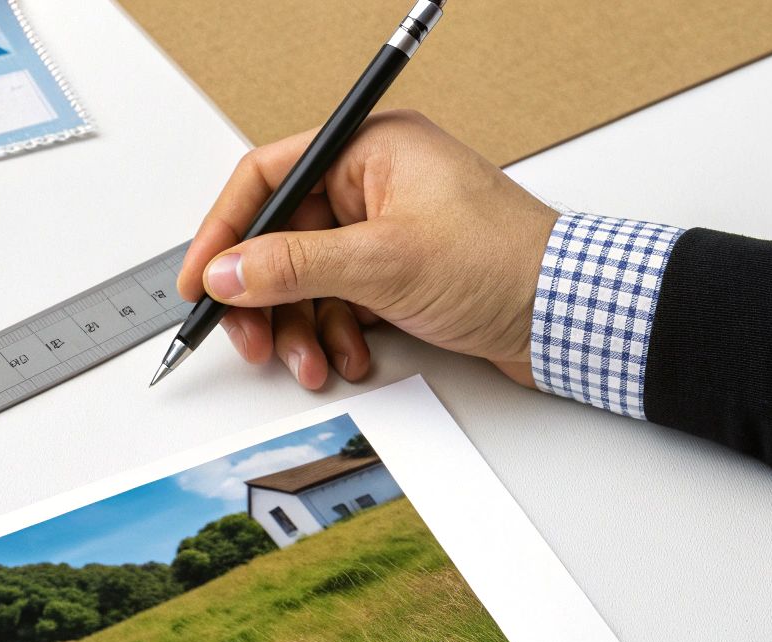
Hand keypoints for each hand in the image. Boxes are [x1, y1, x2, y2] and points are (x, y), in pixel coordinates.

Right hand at [177, 109, 558, 389]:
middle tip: (250, 338)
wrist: (570, 315)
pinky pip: (340, 301)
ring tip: (310, 361)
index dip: (224, 232)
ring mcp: (387, 230)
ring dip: (300, 326)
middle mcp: (374, 184)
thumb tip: (229, 271)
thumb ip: (293, 265)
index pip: (267, 178)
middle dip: (263, 296)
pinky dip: (335, 334)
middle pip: (281, 237)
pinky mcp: (400, 273)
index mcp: (370, 150)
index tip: (201, 281)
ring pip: (307, 279)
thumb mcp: (382, 263)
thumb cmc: (505, 265)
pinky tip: (350, 356)